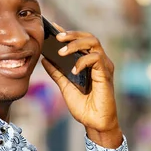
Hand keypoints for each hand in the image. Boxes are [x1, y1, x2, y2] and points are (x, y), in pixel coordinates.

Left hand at [41, 24, 122, 147]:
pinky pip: (96, 59)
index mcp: (90, 62)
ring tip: (61, 51)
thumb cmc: (84, 106)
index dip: (67, 32)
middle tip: (57, 36)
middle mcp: (99, 61)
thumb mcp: (65, 86)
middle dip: (72, 34)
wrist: (94, 123)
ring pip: (93, 43)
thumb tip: (44, 58)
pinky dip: (83, 61)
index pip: (80, 41)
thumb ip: (57, 72)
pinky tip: (73, 69)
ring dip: (76, 44)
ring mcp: (104, 66)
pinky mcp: (106, 74)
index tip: (52, 27)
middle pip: (88, 37)